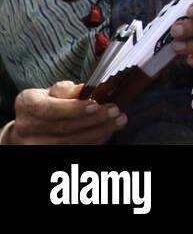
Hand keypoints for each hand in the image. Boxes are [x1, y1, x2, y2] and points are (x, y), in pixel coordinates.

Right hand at [7, 81, 125, 143]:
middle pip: (64, 127)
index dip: (74, 108)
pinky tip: (107, 131)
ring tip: (118, 121)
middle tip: (114, 111)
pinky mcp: (46, 153)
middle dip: (94, 119)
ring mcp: (35, 143)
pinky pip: (74, 149)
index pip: (50, 109)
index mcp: (27, 104)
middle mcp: (27, 126)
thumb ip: (68, 89)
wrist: (31, 124)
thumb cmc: (46, 102)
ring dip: (99, 131)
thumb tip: (86, 88)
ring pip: (70, 142)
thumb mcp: (53, 91)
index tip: (96, 105)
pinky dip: (94, 141)